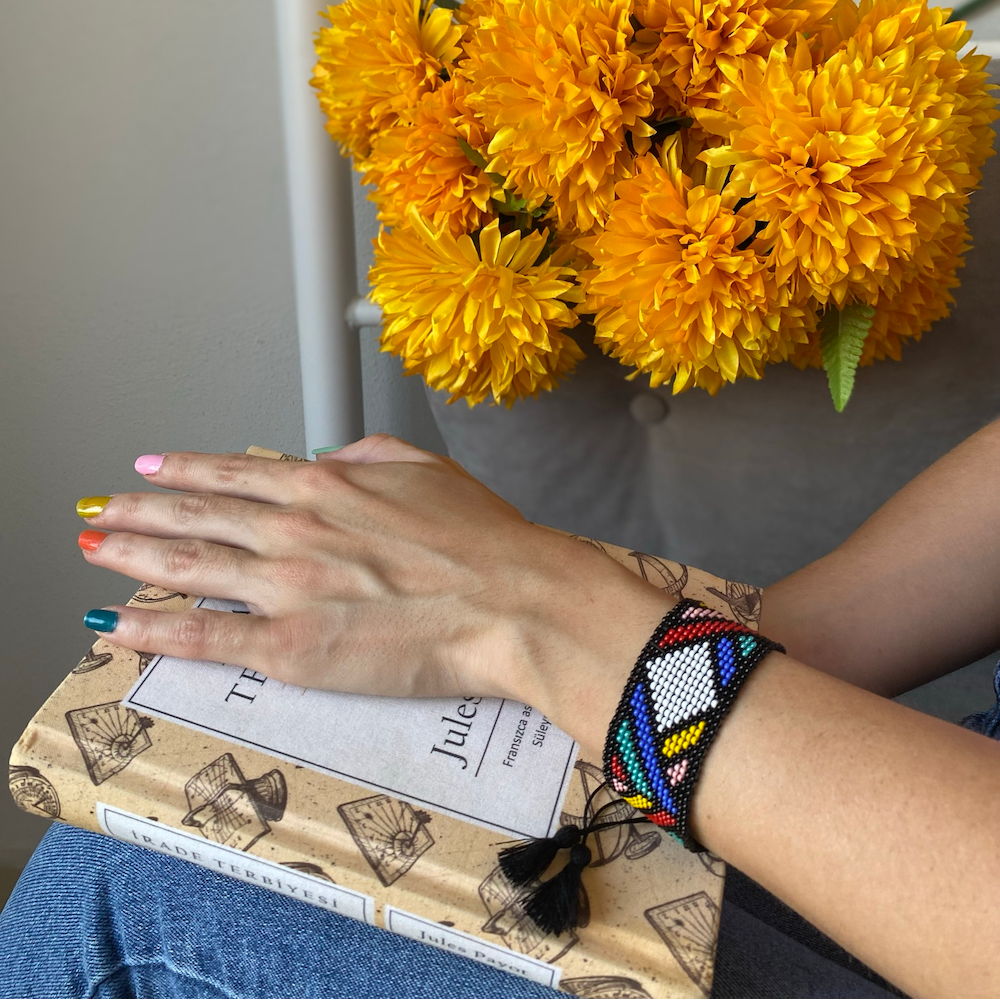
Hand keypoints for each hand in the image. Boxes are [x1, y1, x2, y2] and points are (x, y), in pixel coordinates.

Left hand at [78, 435, 672, 748]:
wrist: (513, 599)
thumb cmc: (483, 540)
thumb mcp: (427, 469)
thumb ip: (368, 455)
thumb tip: (331, 459)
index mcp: (324, 486)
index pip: (233, 474)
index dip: (184, 470)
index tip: (150, 468)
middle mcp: (290, 530)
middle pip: (193, 516)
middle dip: (137, 512)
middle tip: (99, 508)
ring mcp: (284, 589)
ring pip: (185, 568)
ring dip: (130, 556)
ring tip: (93, 547)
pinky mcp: (290, 648)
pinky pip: (204, 640)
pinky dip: (152, 631)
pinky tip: (115, 625)